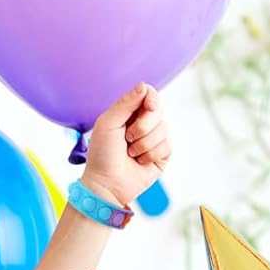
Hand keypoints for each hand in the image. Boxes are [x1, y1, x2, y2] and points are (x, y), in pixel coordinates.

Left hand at [80, 83, 170, 209]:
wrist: (106, 184)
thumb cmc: (102, 154)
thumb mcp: (107, 123)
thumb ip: (125, 103)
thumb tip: (143, 85)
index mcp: (130, 113)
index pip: (149, 95)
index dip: (151, 98)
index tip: (146, 106)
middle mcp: (144, 123)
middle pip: (158, 110)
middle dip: (142, 126)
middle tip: (127, 138)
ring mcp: (154, 139)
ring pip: (163, 129)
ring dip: (143, 144)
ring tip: (130, 153)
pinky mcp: (162, 155)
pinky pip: (167, 146)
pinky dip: (150, 155)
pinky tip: (139, 162)